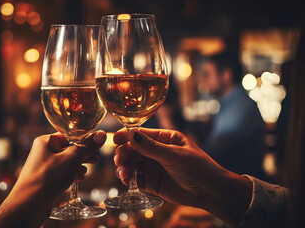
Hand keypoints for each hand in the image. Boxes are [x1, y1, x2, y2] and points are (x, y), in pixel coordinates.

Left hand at [0, 131, 105, 227]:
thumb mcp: (73, 158)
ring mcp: (42, 166)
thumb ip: (87, 146)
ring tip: (87, 170)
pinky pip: (60, 173)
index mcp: (46, 141)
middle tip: (96, 158)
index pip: (69, 135)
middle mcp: (42, 151)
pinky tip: (78, 179)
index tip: (96, 144)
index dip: (84, 140)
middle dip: (83, 154)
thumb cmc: (48, 177)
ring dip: (77, 165)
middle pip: (68, 149)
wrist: (30, 203)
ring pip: (65, 162)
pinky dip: (70, 174)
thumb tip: (100, 135)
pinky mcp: (44, 179)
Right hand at [113, 128, 250, 225]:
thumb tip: (130, 134)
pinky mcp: (152, 182)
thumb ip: (150, 147)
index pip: (140, 134)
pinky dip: (128, 179)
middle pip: (132, 150)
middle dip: (123, 154)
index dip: (125, 136)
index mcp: (164, 138)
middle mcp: (156, 151)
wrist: (210, 191)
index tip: (114, 140)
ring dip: (124, 167)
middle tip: (119, 161)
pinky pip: (135, 179)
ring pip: (131, 164)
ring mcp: (153, 167)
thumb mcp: (174, 155)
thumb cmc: (198, 167)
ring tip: (123, 174)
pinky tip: (127, 181)